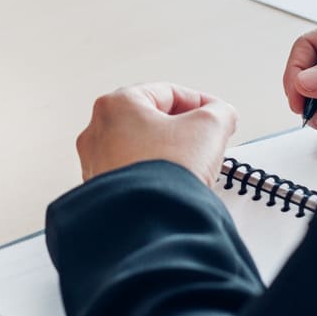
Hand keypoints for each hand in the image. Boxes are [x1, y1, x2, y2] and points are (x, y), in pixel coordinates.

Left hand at [75, 83, 238, 186]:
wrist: (151, 222)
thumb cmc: (167, 172)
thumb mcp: (209, 127)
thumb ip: (220, 112)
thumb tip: (221, 115)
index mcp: (116, 104)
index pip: (167, 93)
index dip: (200, 103)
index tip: (216, 115)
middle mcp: (96, 130)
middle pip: (151, 120)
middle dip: (182, 130)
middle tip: (205, 140)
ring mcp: (95, 162)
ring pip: (140, 148)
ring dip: (167, 153)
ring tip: (190, 167)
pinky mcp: (100, 190)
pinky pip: (132, 174)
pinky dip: (152, 175)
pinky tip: (171, 186)